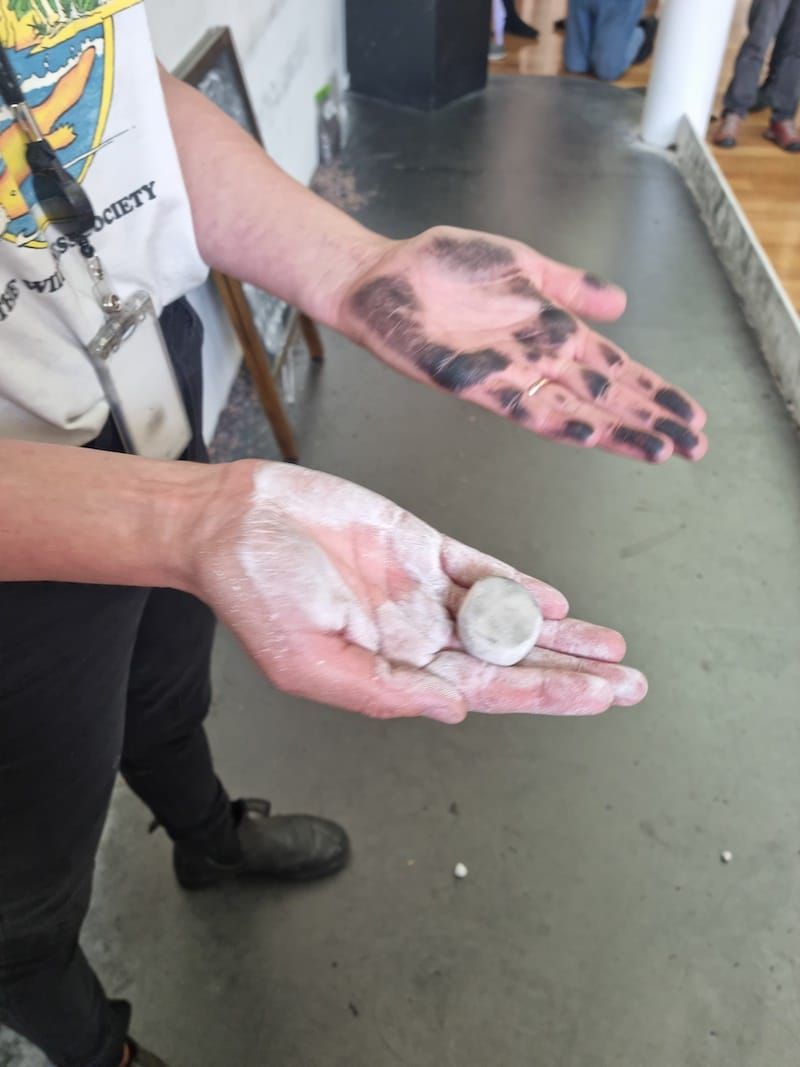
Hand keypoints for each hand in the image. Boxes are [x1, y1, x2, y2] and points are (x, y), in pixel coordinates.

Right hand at [193, 462, 646, 723]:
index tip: (597, 697)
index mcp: (395, 668)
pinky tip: (554, 601)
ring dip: (559, 632)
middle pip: (511, 658)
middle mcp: (418, 634)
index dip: (546, 694)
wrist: (234, 521)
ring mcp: (422, 589)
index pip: (487, 690)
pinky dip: (518, 583)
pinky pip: (479, 567)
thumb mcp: (310, 660)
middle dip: (571, 672)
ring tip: (610, 646)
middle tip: (628, 682)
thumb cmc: (255, 592)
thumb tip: (454, 710)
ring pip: (506, 616)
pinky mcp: (419, 545)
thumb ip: (384, 690)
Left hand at [338, 225, 706, 462]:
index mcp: (551, 332)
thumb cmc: (443, 267)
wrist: (383, 274)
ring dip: (615, 432)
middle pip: (604, 397)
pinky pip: (519, 407)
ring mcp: (505, 374)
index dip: (653, 392)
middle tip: (693, 447)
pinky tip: (588, 434)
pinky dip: (555, 421)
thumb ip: (568, 286)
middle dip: (649, 421)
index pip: (616, 369)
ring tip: (657, 450)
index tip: (692, 416)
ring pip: (572, 410)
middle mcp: (535, 360)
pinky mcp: (470, 381)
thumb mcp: (520, 265)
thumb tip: (621, 304)